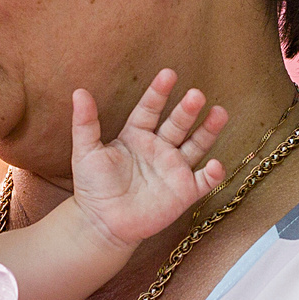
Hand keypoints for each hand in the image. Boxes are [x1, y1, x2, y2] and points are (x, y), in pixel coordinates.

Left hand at [67, 71, 228, 257]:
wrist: (101, 224)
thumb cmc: (93, 187)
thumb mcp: (86, 151)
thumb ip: (85, 123)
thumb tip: (79, 92)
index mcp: (137, 135)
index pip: (150, 108)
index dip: (159, 92)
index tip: (169, 74)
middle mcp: (159, 148)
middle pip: (177, 123)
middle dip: (187, 109)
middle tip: (196, 94)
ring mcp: (173, 169)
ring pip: (196, 145)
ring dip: (208, 130)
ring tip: (220, 112)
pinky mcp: (184, 192)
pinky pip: (203, 180)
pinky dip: (212, 173)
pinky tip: (216, 164)